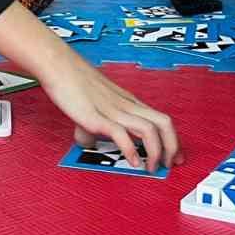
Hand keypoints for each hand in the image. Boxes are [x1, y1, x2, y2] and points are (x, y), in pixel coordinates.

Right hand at [45, 54, 181, 172]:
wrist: (59, 66)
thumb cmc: (75, 81)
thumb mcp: (94, 105)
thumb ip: (94, 123)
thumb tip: (88, 140)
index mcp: (129, 102)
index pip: (161, 119)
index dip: (173, 140)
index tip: (175, 156)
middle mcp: (126, 105)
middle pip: (163, 123)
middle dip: (172, 146)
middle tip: (169, 164)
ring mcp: (113, 110)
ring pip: (148, 129)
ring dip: (155, 152)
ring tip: (150, 168)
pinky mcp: (97, 116)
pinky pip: (121, 134)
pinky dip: (130, 150)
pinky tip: (132, 161)